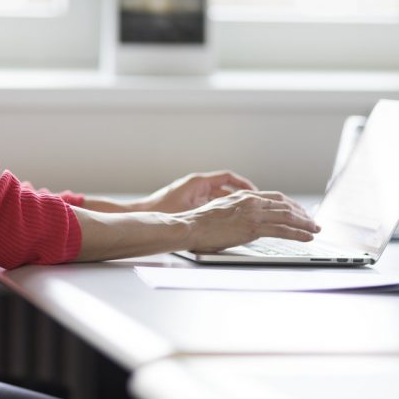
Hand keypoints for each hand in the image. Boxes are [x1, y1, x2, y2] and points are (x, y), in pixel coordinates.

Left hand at [140, 171, 256, 212]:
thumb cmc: (162, 210)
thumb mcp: (190, 210)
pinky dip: (219, 210)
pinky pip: (209, 204)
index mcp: (198, 182)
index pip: (227, 177)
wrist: (143, 213)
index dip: (243, 184)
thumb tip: (230, 214)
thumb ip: (210, 211)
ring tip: (244, 214)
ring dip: (230, 204)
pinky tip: (226, 221)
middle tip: (254, 206)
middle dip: (239, 196)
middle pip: (224, 188)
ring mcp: (193, 194)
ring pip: (217, 197)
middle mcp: (196, 185)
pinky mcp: (189, 203)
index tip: (255, 193)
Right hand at [181, 190, 319, 252]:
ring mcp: (252, 214)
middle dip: (302, 214)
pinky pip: (282, 230)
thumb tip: (243, 220)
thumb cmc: (199, 222)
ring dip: (305, 224)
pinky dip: (298, 233)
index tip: (299, 211)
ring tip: (315, 230)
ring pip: (287, 216)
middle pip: (285, 205)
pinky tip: (307, 237)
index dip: (291, 205)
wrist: (189, 226)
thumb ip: (236, 211)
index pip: (275, 198)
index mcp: (243, 196)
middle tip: (312, 221)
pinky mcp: (252, 228)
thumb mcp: (220, 209)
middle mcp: (251, 201)